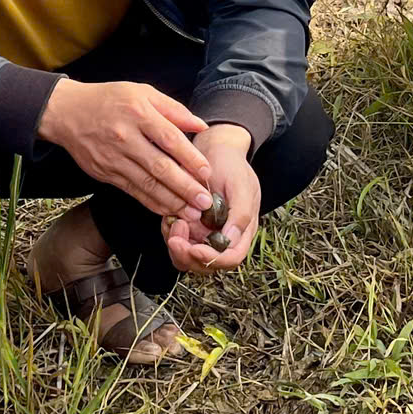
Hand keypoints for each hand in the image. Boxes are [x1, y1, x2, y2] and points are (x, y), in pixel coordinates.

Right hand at [39, 78, 211, 217]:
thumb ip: (174, 110)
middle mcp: (126, 137)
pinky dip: (152, 203)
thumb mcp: (143, 93)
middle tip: (204, 202)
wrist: (68, 112)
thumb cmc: (110, 100)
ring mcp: (114, 158)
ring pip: (146, 184)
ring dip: (171, 201)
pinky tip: (168, 210)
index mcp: (138, 113)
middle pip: (160, 166)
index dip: (190, 158)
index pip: (170, 139)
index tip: (207, 173)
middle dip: (185, 187)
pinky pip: (133, 191)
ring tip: (191, 212)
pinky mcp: (105, 173)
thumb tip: (201, 126)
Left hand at [166, 125, 259, 274]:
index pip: (230, 258)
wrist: (215, 149)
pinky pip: (177, 242)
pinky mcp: (189, 228)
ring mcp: (205, 234)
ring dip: (176, 246)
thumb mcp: (241, 184)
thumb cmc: (231, 164)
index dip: (212, 258)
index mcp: (242, 230)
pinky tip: (170, 218)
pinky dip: (170, 234)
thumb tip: (231, 239)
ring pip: (187, 258)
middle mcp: (224, 237)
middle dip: (187, 254)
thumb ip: (241, 213)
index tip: (194, 249)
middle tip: (175, 235)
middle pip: (206, 264)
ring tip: (174, 221)